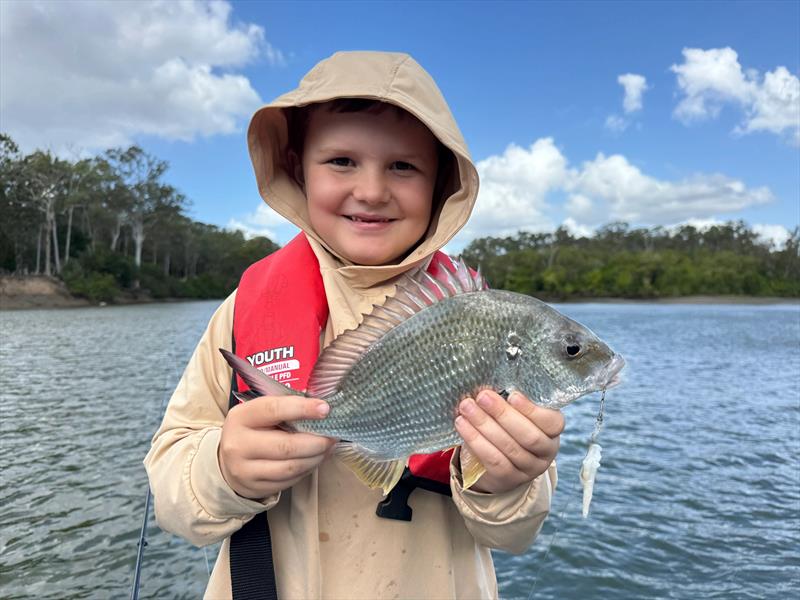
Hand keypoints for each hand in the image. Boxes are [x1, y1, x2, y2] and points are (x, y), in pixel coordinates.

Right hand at [218, 395, 336, 499]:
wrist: (228, 461)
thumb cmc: (253, 430)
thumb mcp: (259, 413)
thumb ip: (285, 409)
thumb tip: (321, 409)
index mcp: (241, 417)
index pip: (274, 410)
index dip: (303, 409)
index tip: (325, 409)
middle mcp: (238, 444)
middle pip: (286, 445)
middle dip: (316, 442)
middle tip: (332, 436)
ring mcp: (245, 470)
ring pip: (291, 467)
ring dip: (316, 458)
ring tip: (327, 448)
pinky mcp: (255, 487)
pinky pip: (289, 480)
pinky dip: (307, 470)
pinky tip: (314, 460)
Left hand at [454, 390, 563, 493]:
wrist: (500, 462)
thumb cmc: (509, 426)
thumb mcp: (517, 413)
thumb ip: (510, 401)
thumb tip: (489, 386)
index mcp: (553, 430)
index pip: (551, 422)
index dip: (532, 409)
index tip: (512, 395)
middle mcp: (546, 452)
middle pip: (529, 436)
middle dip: (503, 414)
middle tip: (483, 397)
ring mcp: (529, 468)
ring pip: (509, 448)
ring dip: (484, 425)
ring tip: (466, 407)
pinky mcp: (509, 478)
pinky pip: (493, 460)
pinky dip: (476, 441)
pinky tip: (462, 425)